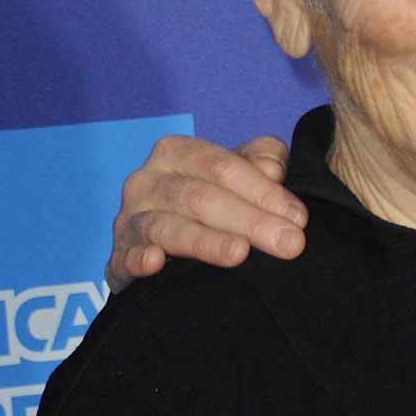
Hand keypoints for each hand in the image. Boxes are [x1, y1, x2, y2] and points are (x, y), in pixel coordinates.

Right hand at [107, 134, 306, 289]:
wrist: (163, 240)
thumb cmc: (212, 197)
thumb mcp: (240, 172)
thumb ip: (262, 160)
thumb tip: (273, 169)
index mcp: (176, 152)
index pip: (224, 167)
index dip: (264, 191)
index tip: (298, 218)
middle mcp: (146, 181)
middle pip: (201, 198)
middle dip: (250, 221)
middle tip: (289, 244)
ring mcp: (127, 219)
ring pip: (168, 227)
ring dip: (206, 241)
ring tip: (240, 253)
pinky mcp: (117, 258)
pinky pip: (124, 258)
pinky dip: (137, 259)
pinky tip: (154, 262)